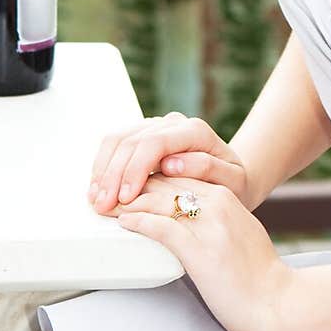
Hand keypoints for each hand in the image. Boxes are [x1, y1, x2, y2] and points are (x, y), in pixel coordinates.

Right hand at [88, 113, 249, 212]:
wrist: (232, 175)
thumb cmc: (233, 182)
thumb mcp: (232, 181)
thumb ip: (207, 168)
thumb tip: (171, 163)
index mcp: (194, 131)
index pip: (154, 144)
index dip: (134, 170)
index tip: (125, 198)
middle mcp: (173, 123)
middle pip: (131, 141)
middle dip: (113, 175)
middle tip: (103, 207)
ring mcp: (156, 127)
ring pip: (118, 139)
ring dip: (103, 170)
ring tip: (96, 200)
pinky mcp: (143, 136)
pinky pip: (115, 144)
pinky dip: (103, 165)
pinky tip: (98, 187)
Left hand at [112, 174, 294, 330]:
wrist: (277, 301)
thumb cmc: (258, 274)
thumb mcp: (239, 231)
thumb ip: (216, 216)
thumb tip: (186, 218)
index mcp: (226, 195)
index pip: (178, 174)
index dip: (148, 176)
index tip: (127, 182)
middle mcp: (217, 203)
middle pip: (164, 181)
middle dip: (131, 184)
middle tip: (106, 191)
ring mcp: (209, 225)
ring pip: (159, 200)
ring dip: (127, 201)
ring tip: (107, 205)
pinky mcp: (200, 250)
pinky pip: (162, 227)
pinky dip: (139, 223)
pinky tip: (124, 224)